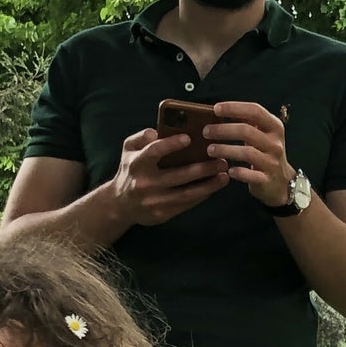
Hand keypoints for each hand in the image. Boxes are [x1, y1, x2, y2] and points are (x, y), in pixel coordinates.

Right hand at [107, 125, 227, 228]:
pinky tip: (214, 187)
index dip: (171, 144)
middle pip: (178, 176)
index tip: (189, 138)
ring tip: (224, 176)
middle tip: (222, 160)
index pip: (154, 152)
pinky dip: (202, 196)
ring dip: (208, 185)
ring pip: (186, 194)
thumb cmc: (131, 170)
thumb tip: (156, 131)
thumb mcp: (129, 149)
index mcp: (136, 164)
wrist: (121, 204)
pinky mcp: (162, 215)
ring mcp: (154, 201)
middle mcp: (144, 184)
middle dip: (203, 168)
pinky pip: (186, 205)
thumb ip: (140, 137)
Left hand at [204, 101, 294, 208]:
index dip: (234, 108)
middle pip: (247, 131)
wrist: (280, 182)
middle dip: (223, 130)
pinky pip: (250, 175)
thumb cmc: (265, 153)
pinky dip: (238, 172)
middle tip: (206, 131)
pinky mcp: (267, 179)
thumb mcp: (262, 134)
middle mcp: (275, 143)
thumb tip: (221, 109)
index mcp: (274, 127)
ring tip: (210, 150)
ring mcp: (272, 162)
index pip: (255, 111)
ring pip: (247, 153)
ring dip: (225, 150)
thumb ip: (247, 121)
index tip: (216, 109)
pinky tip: (227, 171)